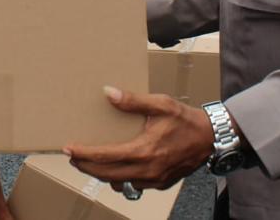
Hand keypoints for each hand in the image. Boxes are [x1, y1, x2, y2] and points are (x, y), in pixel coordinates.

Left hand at [64, 87, 213, 190]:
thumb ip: (133, 101)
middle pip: (106, 174)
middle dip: (86, 166)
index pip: (105, 157)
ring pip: (118, 182)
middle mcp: (147, 170)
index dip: (84, 154)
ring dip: (101, 174)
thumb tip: (109, 93)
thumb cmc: (186, 120)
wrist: (211, 139)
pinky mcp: (160, 184)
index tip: (69, 149)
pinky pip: (133, 186)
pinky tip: (114, 168)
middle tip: (73, 157)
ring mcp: (153, 180)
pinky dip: (119, 179)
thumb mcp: (160, 104)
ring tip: (90, 162)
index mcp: (144, 151)